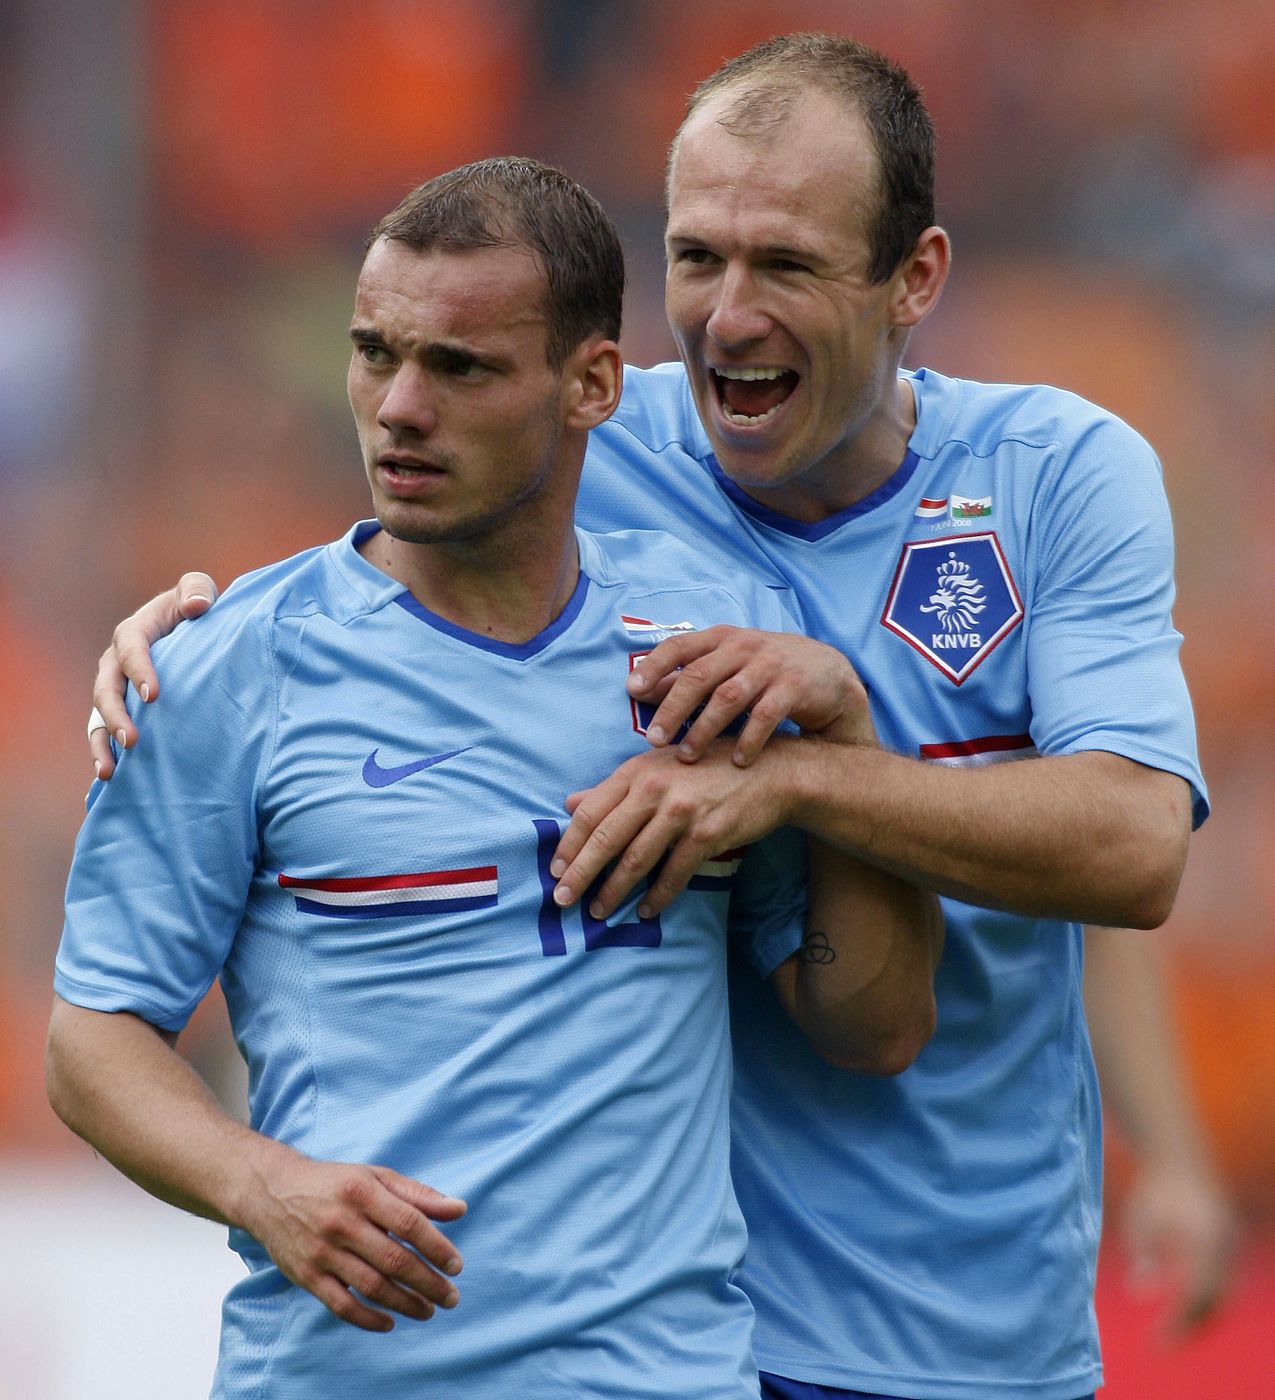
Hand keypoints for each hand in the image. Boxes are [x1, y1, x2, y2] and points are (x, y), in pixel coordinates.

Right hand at [89, 572, 218, 777]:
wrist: (192, 630)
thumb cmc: (197, 609)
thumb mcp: (199, 592)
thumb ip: (197, 590)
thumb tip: (197, 605)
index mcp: (135, 632)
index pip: (131, 649)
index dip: (140, 671)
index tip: (155, 696)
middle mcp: (116, 661)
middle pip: (106, 688)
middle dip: (116, 715)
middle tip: (133, 741)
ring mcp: (115, 688)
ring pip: (98, 716)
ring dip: (103, 743)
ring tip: (110, 770)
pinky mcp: (121, 709)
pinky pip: (104, 732)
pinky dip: (105, 753)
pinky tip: (111, 779)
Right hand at [242, 1146, 467, 1332]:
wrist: (272, 1192)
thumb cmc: (335, 1183)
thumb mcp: (376, 1176)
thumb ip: (418, 1194)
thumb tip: (460, 1209)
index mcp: (363, 1192)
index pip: (410, 1223)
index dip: (437, 1247)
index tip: (457, 1266)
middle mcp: (342, 1222)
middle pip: (394, 1260)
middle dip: (428, 1283)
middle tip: (451, 1297)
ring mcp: (322, 1252)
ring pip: (372, 1286)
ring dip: (405, 1303)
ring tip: (429, 1311)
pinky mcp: (307, 1275)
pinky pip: (341, 1305)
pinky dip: (368, 1319)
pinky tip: (390, 1322)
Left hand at [551, 739, 794, 918]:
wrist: (771, 772)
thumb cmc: (708, 768)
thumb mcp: (658, 767)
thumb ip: (615, 787)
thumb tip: (570, 803)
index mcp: (637, 770)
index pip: (591, 812)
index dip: (569, 844)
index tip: (554, 869)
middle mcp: (655, 788)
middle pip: (605, 838)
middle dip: (580, 874)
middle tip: (561, 899)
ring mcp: (681, 811)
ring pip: (635, 860)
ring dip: (613, 891)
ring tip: (598, 912)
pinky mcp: (706, 834)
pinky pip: (673, 874)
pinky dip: (657, 896)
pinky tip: (646, 910)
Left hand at [626, 626, 870, 764]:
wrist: (828, 673)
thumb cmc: (765, 671)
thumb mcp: (728, 665)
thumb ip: (688, 676)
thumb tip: (638, 689)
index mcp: (722, 638)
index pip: (680, 645)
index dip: (654, 665)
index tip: (632, 690)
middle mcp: (744, 646)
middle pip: (699, 675)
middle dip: (673, 709)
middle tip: (654, 740)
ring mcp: (771, 665)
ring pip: (729, 697)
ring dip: (704, 729)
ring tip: (687, 757)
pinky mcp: (795, 687)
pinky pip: (766, 716)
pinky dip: (749, 740)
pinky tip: (736, 761)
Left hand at [1120, 1159, 1237, 1335]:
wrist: (1179, 1158)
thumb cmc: (1153, 1190)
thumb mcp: (1139, 1219)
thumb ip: (1142, 1254)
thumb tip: (1140, 1294)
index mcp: (1204, 1244)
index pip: (1194, 1299)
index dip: (1177, 1327)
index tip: (1153, 1345)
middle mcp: (1225, 1250)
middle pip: (1214, 1305)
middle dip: (1189, 1329)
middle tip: (1159, 1345)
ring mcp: (1232, 1249)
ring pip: (1223, 1298)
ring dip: (1199, 1319)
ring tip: (1168, 1332)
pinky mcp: (1230, 1248)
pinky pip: (1223, 1284)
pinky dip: (1205, 1301)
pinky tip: (1179, 1307)